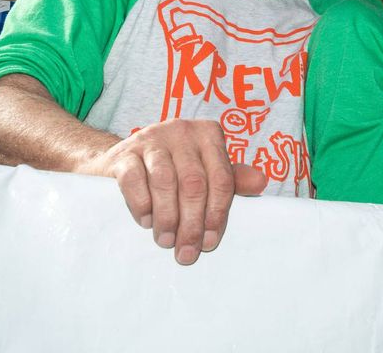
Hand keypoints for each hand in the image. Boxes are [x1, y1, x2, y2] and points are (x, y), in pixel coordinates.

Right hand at [82, 118, 267, 264]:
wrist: (121, 161)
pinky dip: (142, 204)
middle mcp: (182, 130)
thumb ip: (231, 179)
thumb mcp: (204, 171)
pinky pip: (135, 179)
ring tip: (166, 241)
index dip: (218, 214)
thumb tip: (261, 182)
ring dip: (167, 218)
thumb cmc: (172, 170)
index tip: (210, 243)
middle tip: (186, 252)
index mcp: (208, 134)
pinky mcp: (124, 152)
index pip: (222, 178)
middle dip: (191, 223)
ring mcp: (151, 138)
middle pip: (194, 183)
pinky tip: (146, 221)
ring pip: (165, 181)